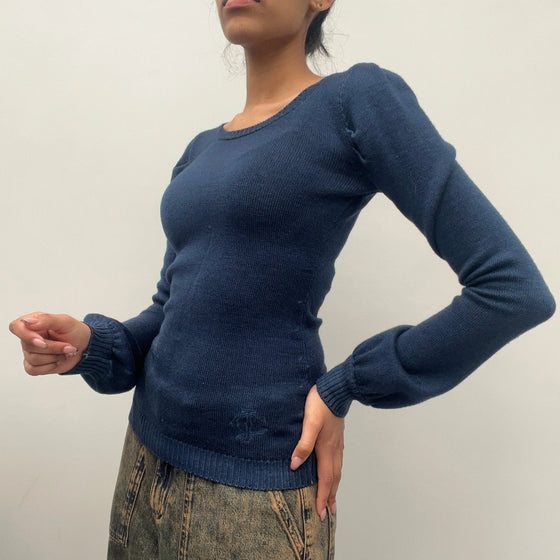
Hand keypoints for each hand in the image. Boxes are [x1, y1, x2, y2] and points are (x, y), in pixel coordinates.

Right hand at [9, 312, 90, 374]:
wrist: (84, 347)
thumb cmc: (74, 332)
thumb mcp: (65, 321)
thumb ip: (47, 320)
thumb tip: (28, 322)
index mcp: (33, 322)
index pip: (16, 327)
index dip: (26, 336)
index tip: (42, 341)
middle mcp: (29, 337)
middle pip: (29, 347)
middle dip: (53, 348)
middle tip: (69, 346)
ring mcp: (30, 352)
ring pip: (33, 359)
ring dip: (55, 356)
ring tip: (66, 351)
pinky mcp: (34, 365)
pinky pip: (34, 370)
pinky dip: (51, 366)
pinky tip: (59, 359)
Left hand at [291, 385, 343, 520]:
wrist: (335, 390)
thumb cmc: (320, 404)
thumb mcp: (309, 423)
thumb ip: (303, 444)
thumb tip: (295, 465)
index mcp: (326, 449)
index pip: (325, 479)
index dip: (322, 497)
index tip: (321, 514)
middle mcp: (334, 450)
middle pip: (333, 479)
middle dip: (330, 497)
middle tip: (328, 514)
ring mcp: (337, 444)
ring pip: (337, 471)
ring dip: (334, 487)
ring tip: (332, 498)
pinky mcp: (337, 437)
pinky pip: (337, 461)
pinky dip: (335, 473)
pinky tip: (333, 472)